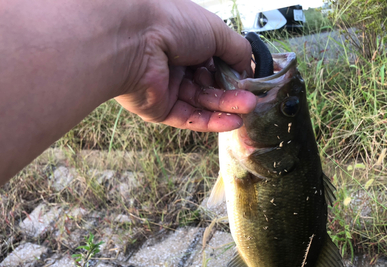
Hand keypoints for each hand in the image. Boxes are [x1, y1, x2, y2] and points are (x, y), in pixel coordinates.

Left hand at [115, 0, 256, 131]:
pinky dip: (212, 121)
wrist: (134, 39)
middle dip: (232, 92)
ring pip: (202, 102)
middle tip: (252, 99)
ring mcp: (167, 87)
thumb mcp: (217, 31)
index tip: (249, 80)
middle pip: (210, 84)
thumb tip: (249, 68)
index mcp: (186, 40)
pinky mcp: (159, 109)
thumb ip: (237, 50)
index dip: (233, 71)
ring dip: (226, 106)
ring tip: (247, 107)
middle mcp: (175, 63)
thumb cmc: (172, 23)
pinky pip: (189, 117)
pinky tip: (232, 121)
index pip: (215, 61)